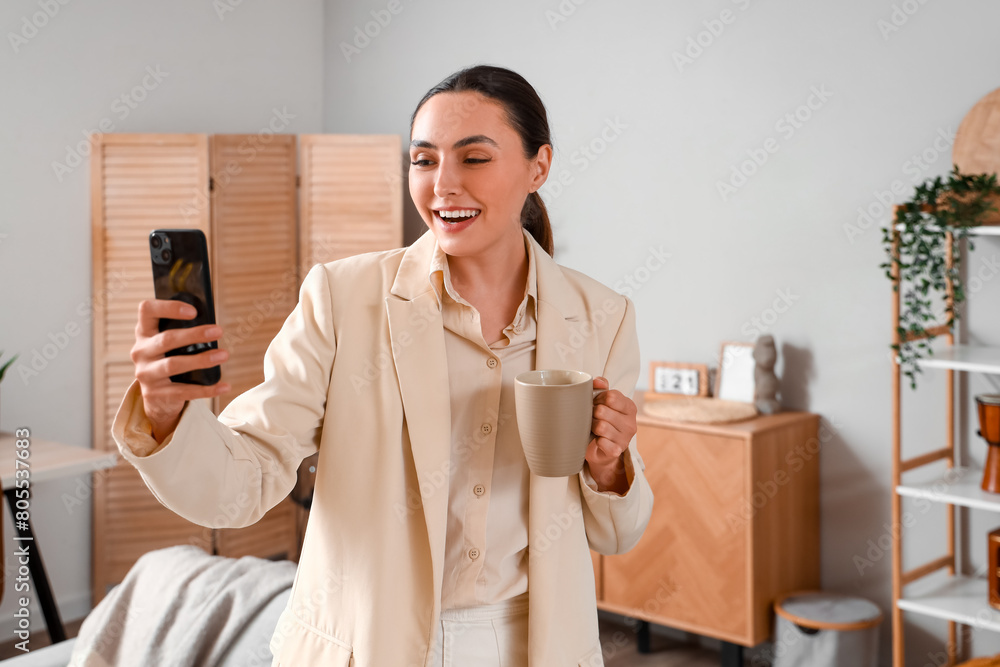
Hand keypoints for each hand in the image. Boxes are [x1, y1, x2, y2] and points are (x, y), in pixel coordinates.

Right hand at [131, 299, 229, 442]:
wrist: (156, 396)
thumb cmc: (169, 359)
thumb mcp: (170, 344)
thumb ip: (182, 331)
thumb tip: (213, 325)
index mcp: (144, 333)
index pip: (147, 310)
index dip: (168, 308)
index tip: (194, 311)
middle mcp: (141, 351)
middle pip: (166, 339)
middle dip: (194, 334)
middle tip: (218, 331)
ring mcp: (145, 373)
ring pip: (173, 364)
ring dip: (201, 360)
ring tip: (224, 355)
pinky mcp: (155, 393)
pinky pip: (183, 391)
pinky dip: (206, 389)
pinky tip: (224, 386)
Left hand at [584, 376, 636, 493]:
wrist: (602, 449)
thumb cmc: (602, 420)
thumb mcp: (602, 401)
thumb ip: (600, 387)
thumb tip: (598, 381)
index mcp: (630, 407)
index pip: (611, 396)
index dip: (598, 398)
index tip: (595, 403)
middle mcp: (631, 423)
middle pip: (602, 411)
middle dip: (592, 413)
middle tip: (592, 417)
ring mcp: (625, 438)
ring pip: (600, 426)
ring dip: (592, 427)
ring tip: (593, 428)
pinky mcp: (617, 451)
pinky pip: (601, 442)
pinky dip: (596, 441)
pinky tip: (597, 440)